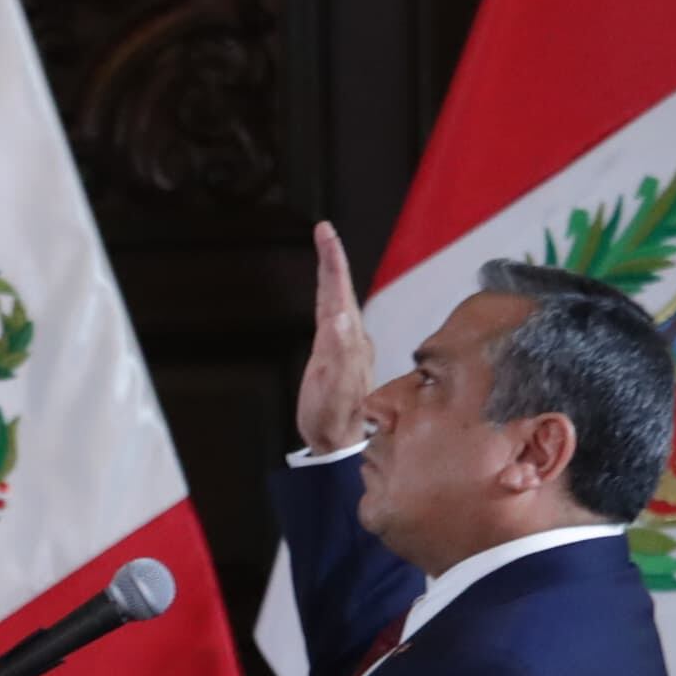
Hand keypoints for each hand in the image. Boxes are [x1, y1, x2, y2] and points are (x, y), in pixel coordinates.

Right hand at [296, 220, 373, 456]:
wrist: (339, 444)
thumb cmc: (333, 418)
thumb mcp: (333, 387)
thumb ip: (339, 351)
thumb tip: (340, 316)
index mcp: (347, 338)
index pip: (338, 290)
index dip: (331, 260)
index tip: (325, 232)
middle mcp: (352, 337)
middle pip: (340, 289)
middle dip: (331, 258)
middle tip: (324, 231)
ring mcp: (347, 347)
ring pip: (338, 300)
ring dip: (332, 274)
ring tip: (325, 252)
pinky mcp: (339, 356)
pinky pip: (334, 315)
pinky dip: (329, 297)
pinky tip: (328, 298)